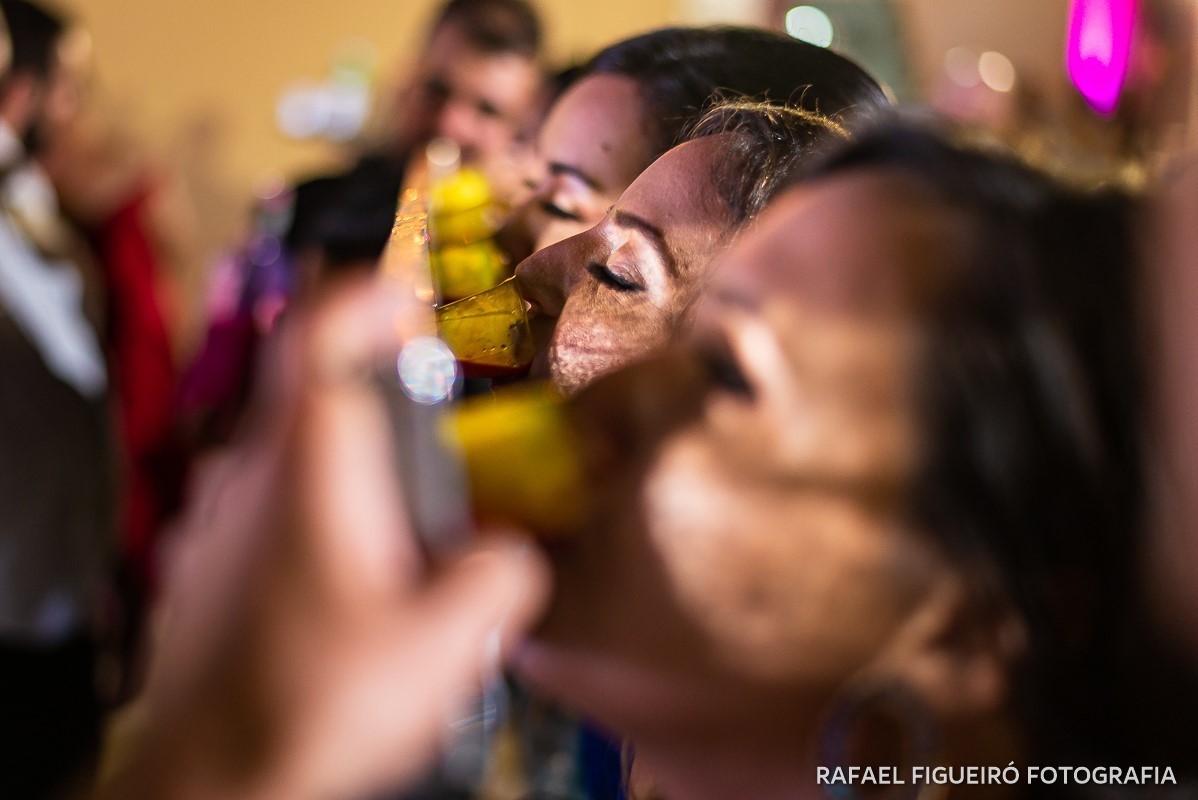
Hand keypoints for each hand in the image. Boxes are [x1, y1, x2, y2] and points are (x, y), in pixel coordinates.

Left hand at [98, 278, 549, 799]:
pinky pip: (270, 500)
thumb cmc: (314, 703)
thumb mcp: (444, 647)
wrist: (207, 781)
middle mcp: (249, 473)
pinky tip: (352, 582)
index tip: (416, 301)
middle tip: (442, 446)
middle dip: (386, 398)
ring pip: (293, 449)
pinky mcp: (206, 557)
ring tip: (406, 532)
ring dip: (354, 463)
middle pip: (315, 386)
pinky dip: (320, 509)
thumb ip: (501, 577)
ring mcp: (217, 514)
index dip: (371, 292)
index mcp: (309, 467)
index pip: (321, 327)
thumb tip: (513, 551)